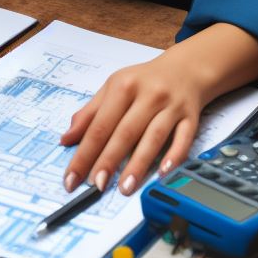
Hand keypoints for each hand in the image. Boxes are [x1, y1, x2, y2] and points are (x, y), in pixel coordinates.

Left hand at [60, 47, 209, 196]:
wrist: (184, 69)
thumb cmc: (143, 81)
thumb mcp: (113, 88)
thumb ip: (90, 113)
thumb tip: (66, 138)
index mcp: (123, 85)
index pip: (99, 124)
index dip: (85, 151)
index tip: (72, 176)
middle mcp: (147, 94)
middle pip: (125, 132)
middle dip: (108, 160)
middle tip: (95, 185)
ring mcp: (170, 106)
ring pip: (153, 137)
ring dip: (138, 164)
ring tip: (124, 187)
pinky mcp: (190, 117)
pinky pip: (183, 138)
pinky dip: (174, 156)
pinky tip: (163, 173)